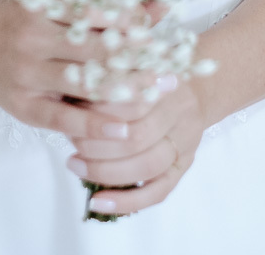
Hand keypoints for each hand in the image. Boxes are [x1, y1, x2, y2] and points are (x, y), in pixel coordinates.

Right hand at [0, 0, 167, 141]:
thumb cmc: (19, 15)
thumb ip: (104, 3)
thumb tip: (161, 5)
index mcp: (42, 5)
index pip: (96, 12)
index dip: (130, 21)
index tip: (159, 28)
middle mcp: (34, 38)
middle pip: (95, 49)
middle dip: (137, 58)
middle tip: (172, 66)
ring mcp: (27, 74)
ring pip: (84, 84)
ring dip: (125, 90)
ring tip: (159, 93)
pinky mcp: (23, 105)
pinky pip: (64, 118)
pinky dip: (95, 125)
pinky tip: (124, 130)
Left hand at [65, 74, 209, 215]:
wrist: (198, 85)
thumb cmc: (153, 72)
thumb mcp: (134, 62)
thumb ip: (109, 76)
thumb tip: (66, 93)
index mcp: (168, 80)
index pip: (130, 100)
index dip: (98, 110)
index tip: (70, 111)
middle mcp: (181, 112)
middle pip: (138, 137)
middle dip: (97, 144)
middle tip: (71, 142)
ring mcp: (185, 142)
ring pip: (146, 167)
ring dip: (105, 171)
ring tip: (75, 165)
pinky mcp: (183, 167)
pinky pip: (157, 193)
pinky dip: (126, 202)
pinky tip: (98, 202)